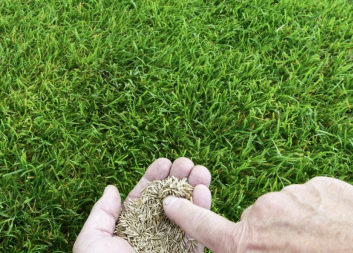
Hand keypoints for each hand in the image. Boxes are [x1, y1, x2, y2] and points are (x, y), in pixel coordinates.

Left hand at [74, 157, 211, 252]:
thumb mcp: (92, 242)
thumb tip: (111, 188)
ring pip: (187, 211)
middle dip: (178, 178)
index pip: (144, 198)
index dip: (154, 178)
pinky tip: (205, 192)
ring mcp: (173, 244)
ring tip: (201, 171)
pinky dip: (204, 211)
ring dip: (195, 189)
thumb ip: (101, 215)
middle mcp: (153, 234)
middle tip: (187, 163)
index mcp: (130, 229)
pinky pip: (199, 231)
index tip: (164, 162)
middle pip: (169, 200)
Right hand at [163, 177, 352, 252]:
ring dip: (299, 223)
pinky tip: (341, 229)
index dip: (188, 216)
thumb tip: (244, 240)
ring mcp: (294, 193)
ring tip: (327, 244)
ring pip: (288, 209)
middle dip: (271, 235)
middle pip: (258, 222)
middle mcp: (267, 211)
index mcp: (252, 240)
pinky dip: (320, 212)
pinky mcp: (319, 183)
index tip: (170, 202)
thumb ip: (253, 248)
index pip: (210, 229)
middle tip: (302, 252)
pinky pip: (311, 198)